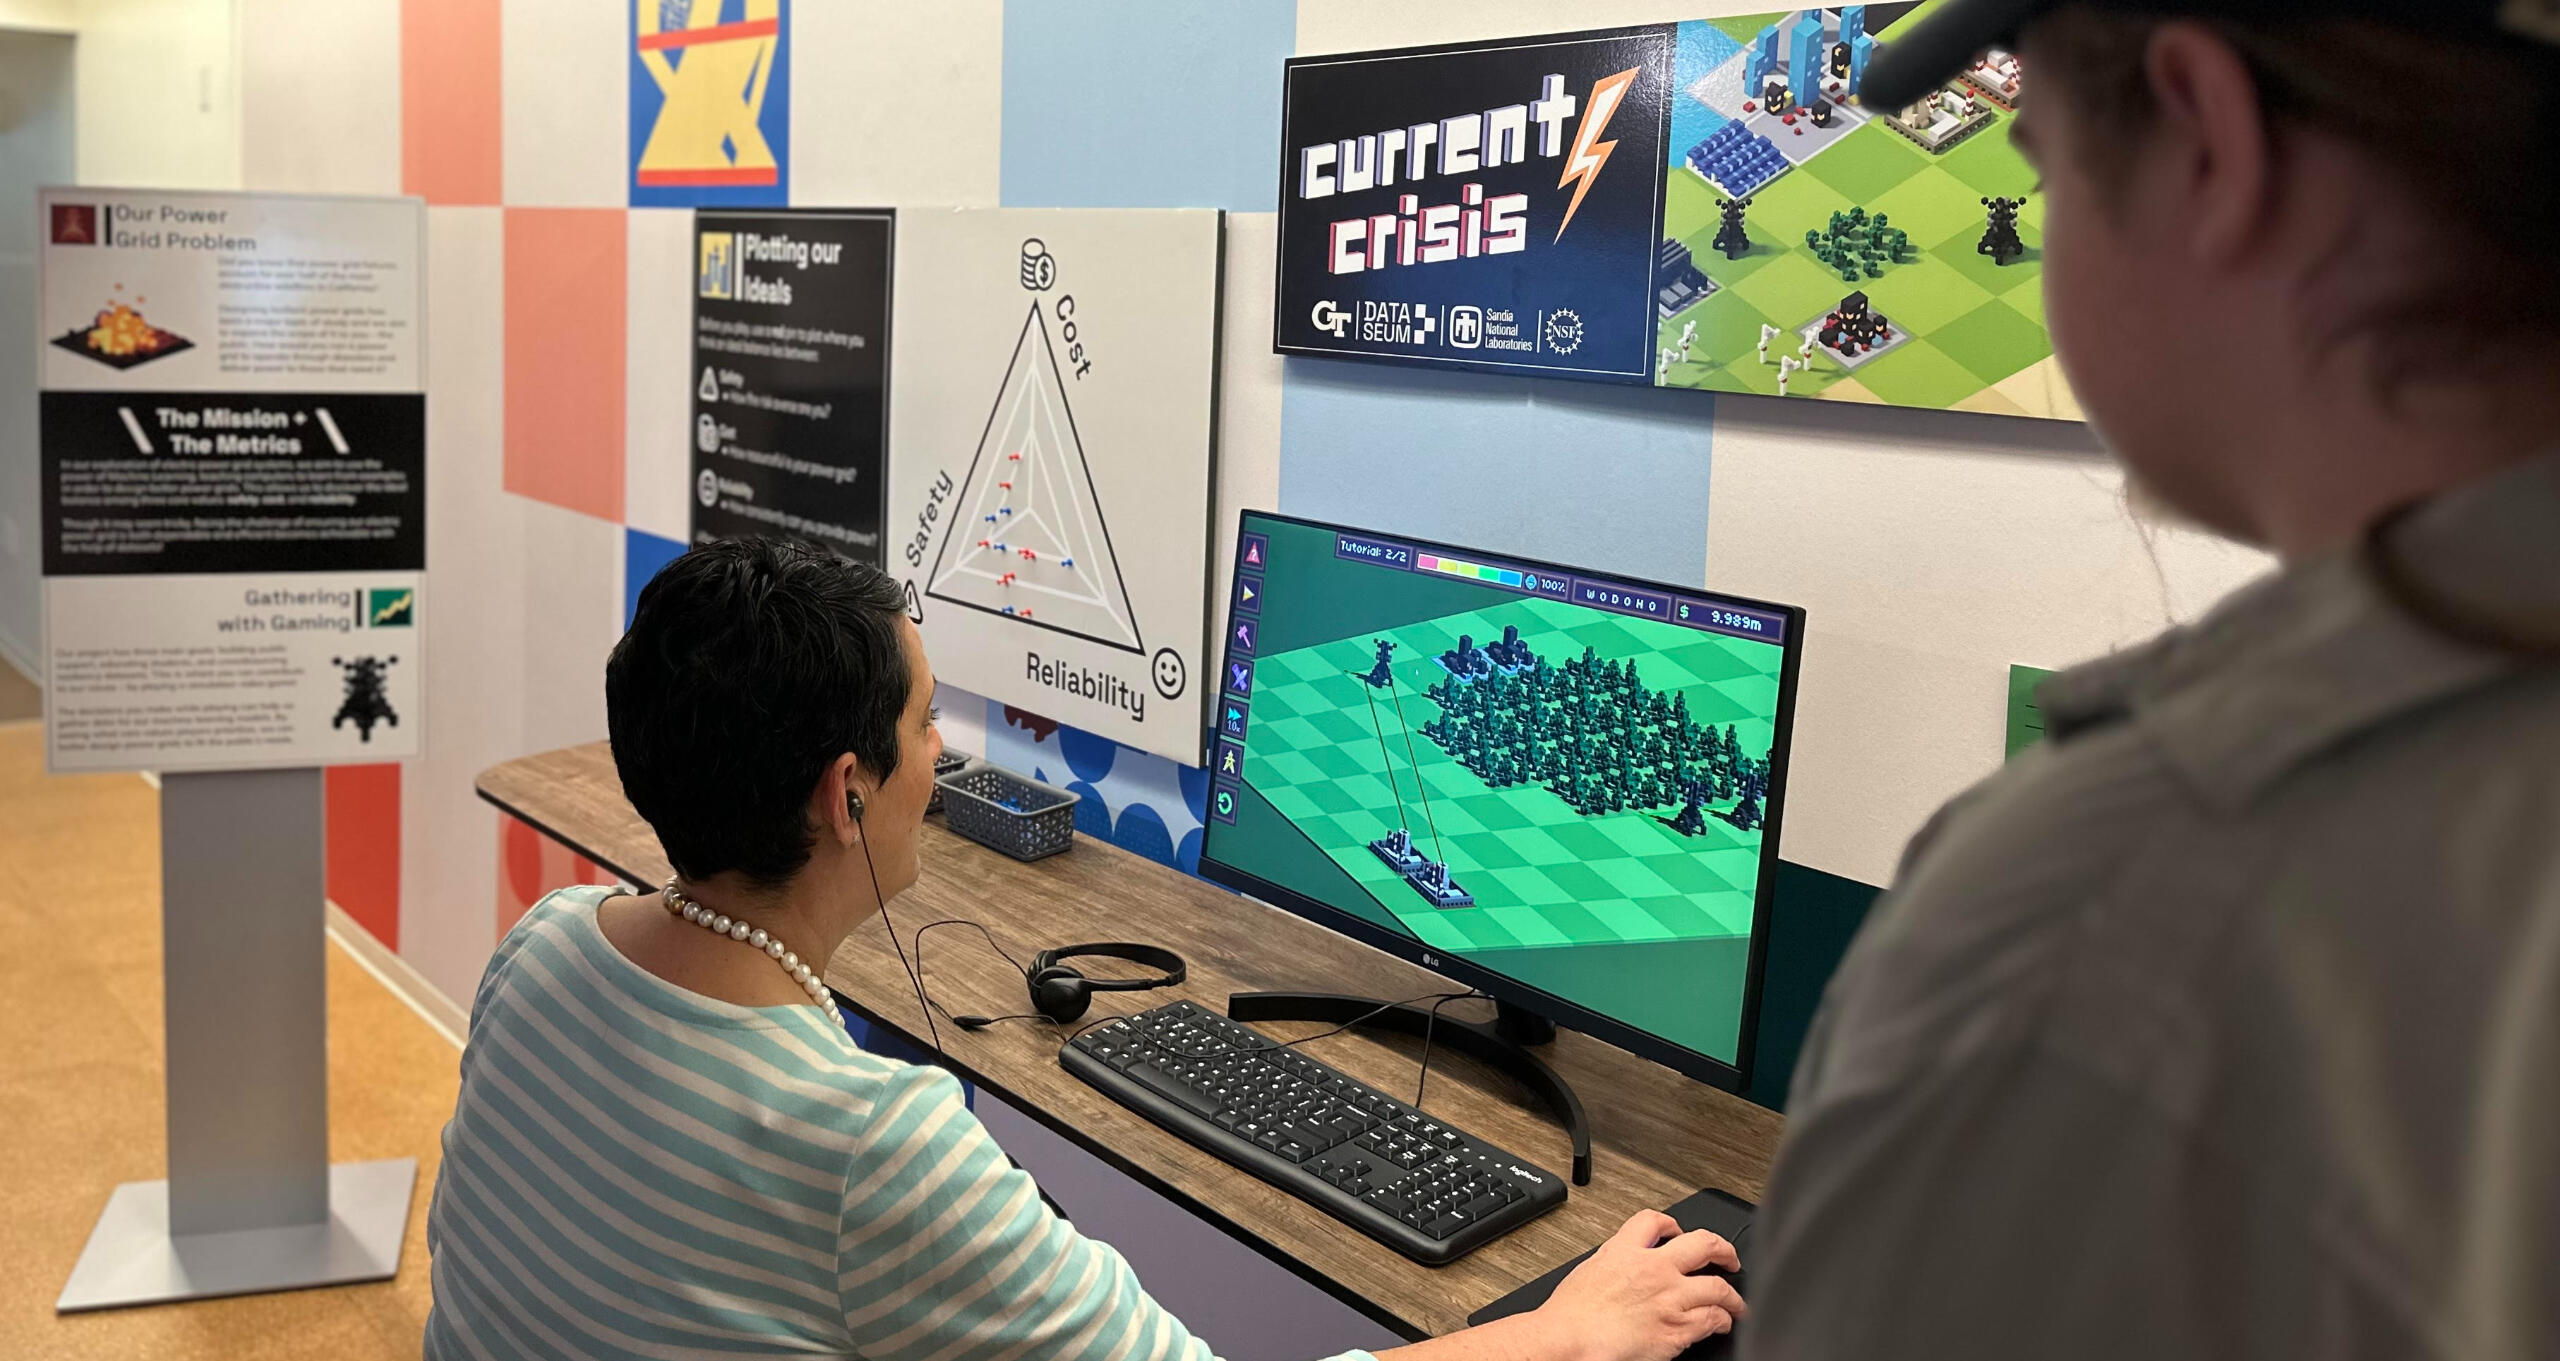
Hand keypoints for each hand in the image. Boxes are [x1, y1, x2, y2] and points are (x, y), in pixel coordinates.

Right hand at [1523, 1211, 1744, 1360]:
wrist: (1569, 1339)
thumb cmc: (1570, 1314)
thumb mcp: (1590, 1270)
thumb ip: (1614, 1263)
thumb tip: (1623, 1268)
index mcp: (1626, 1251)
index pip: (1655, 1221)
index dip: (1672, 1223)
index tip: (1679, 1231)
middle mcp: (1654, 1270)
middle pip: (1703, 1244)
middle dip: (1723, 1250)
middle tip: (1729, 1258)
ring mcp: (1670, 1298)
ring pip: (1718, 1288)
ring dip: (1732, 1297)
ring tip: (1735, 1303)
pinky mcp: (1677, 1328)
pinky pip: (1713, 1319)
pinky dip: (1722, 1322)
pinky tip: (1721, 1325)